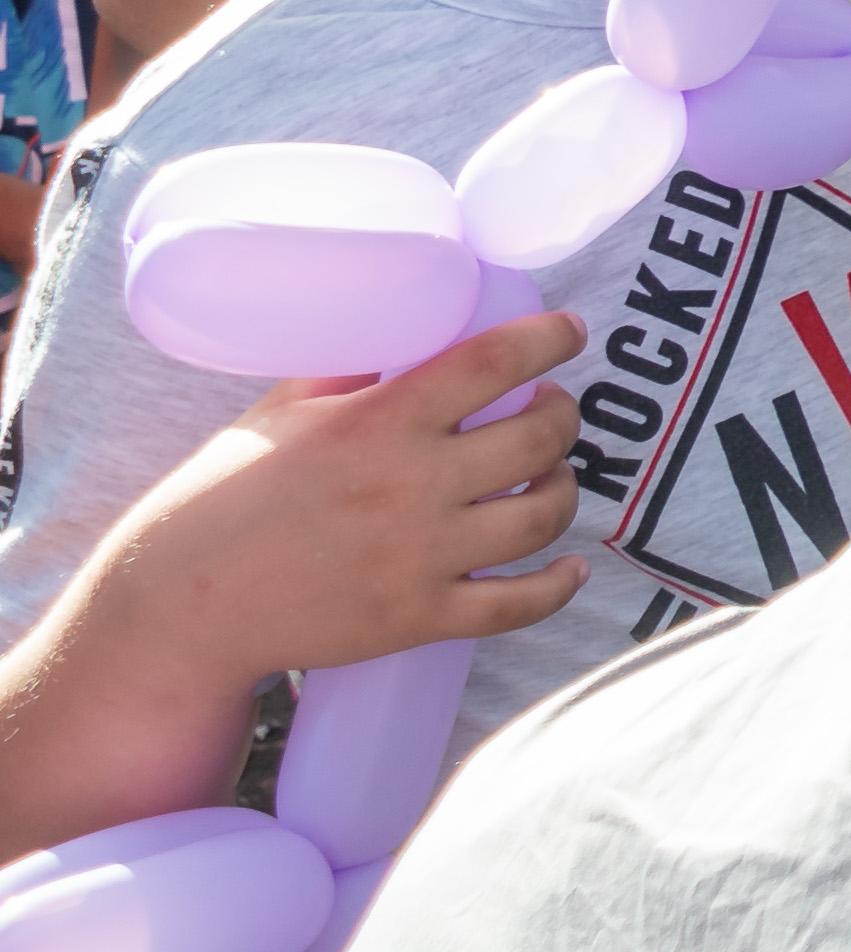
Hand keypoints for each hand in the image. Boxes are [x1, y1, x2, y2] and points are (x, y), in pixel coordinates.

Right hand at [115, 311, 595, 680]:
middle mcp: (411, 485)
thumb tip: (409, 332)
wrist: (181, 606)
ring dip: (563, 487)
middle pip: (540, 437)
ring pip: (544, 514)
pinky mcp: (419, 619)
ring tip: (548, 477)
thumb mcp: (281, 413)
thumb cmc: (223, 497)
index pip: (493, 363)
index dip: (547, 339)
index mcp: (378, 424)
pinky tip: (570, 566)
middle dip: (561, 416)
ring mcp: (421, 557)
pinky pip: (520, 604)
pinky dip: (559, 585)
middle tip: (549, 410)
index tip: (569, 333)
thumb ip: (352, 374)